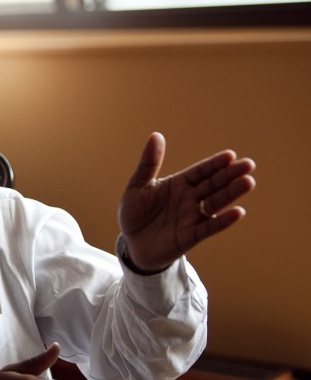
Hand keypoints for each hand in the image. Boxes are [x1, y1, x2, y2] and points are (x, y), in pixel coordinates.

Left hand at [119, 132, 256, 272]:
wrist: (131, 243)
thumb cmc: (134, 212)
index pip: (201, 171)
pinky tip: (238, 212)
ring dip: (231, 193)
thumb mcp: (137, 186)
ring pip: (216, 203)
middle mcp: (190, 198)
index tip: (230, 155)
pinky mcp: (190, 236)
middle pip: (213, 184)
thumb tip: (156, 135)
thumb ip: (149, 164)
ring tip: (248, 182)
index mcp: (179, 183)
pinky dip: (223, 221)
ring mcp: (192, 217)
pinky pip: (209, 227)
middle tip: (248, 165)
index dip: (214, 164)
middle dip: (230, 174)